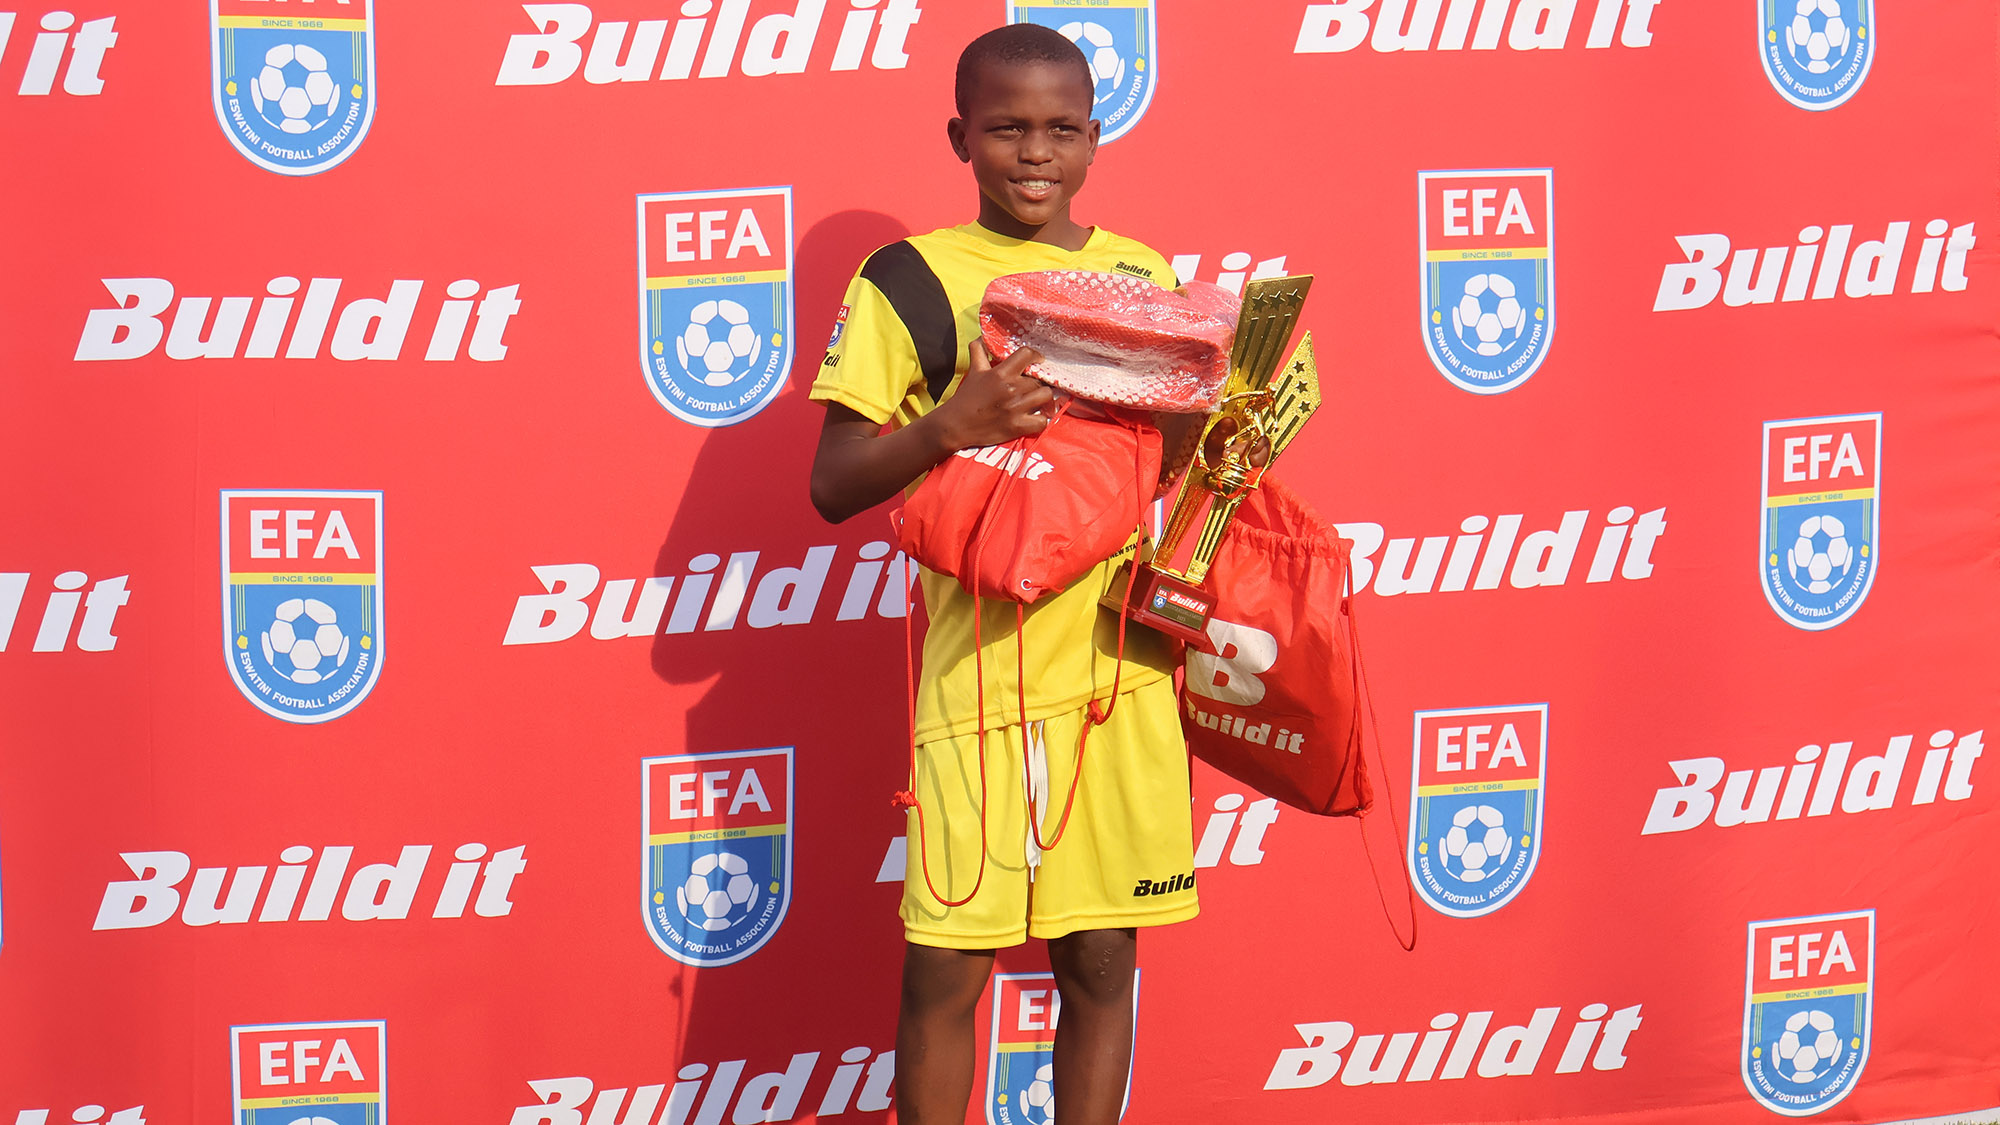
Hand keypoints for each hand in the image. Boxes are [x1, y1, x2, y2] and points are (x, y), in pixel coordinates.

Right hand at [932, 340, 1055, 451]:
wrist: (955, 425)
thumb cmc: (966, 398)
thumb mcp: (973, 371)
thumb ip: (979, 352)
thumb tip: (980, 338)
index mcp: (1000, 373)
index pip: (1026, 354)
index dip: (1036, 356)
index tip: (1038, 361)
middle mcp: (1010, 389)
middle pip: (1039, 379)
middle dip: (1038, 383)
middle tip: (1033, 387)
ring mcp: (1015, 409)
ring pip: (1046, 396)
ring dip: (1043, 399)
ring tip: (1038, 401)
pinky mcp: (1017, 427)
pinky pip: (1042, 421)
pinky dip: (1041, 420)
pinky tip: (1035, 418)